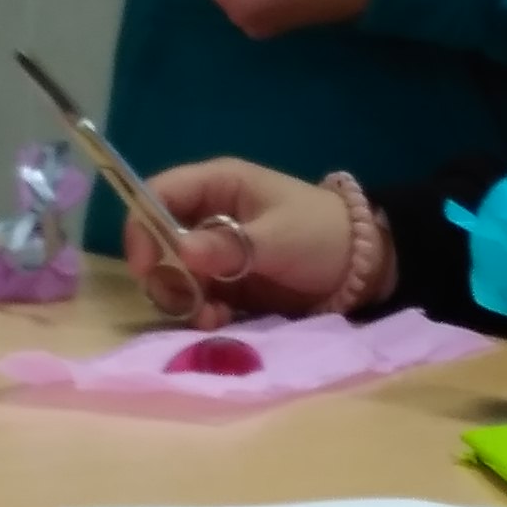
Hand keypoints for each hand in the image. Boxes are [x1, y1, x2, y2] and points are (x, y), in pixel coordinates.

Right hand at [123, 157, 349, 325]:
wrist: (364, 265)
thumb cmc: (321, 233)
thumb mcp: (279, 237)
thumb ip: (231, 245)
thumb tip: (181, 250)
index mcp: (218, 185)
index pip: (158, 194)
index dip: (142, 226)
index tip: (145, 266)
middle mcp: (208, 215)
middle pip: (157, 240)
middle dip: (163, 273)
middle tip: (184, 299)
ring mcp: (215, 251)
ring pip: (173, 274)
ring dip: (182, 299)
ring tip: (210, 317)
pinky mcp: (226, 282)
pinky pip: (197, 297)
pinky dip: (201, 312)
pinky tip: (219, 322)